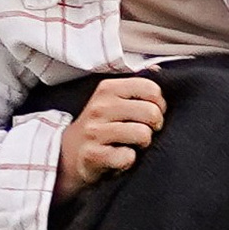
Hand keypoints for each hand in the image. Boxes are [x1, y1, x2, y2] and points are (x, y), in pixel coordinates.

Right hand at [56, 73, 165, 196]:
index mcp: (108, 88)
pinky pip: (128, 157)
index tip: (151, 113)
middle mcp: (100, 106)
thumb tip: (157, 69)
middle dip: (155, 125)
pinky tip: (119, 156)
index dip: (159, 104)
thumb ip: (135, 86)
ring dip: (143, 143)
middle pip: (151, 112)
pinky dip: (128, 160)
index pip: (151, 89)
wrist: (69, 153)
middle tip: (145, 130)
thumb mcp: (112, 100)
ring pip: (143, 134)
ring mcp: (94, 131)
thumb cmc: (99, 126)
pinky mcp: (93, 155)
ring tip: (132, 144)